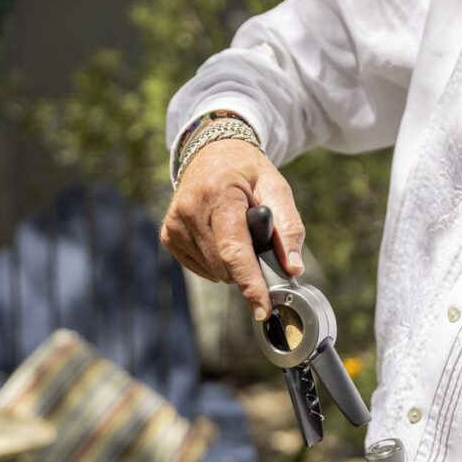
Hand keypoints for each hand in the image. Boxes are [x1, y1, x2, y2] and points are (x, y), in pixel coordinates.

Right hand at [160, 139, 304, 320]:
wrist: (210, 152)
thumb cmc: (247, 172)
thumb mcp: (276, 188)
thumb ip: (289, 228)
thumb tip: (293, 269)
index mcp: (220, 194)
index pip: (234, 250)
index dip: (250, 283)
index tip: (262, 309)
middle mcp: (191, 209)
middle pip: (226, 266)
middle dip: (249, 266)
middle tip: (257, 240)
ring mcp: (175, 224)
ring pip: (215, 272)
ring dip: (232, 263)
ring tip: (235, 230)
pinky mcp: (169, 235)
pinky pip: (202, 269)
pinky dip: (217, 262)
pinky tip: (218, 237)